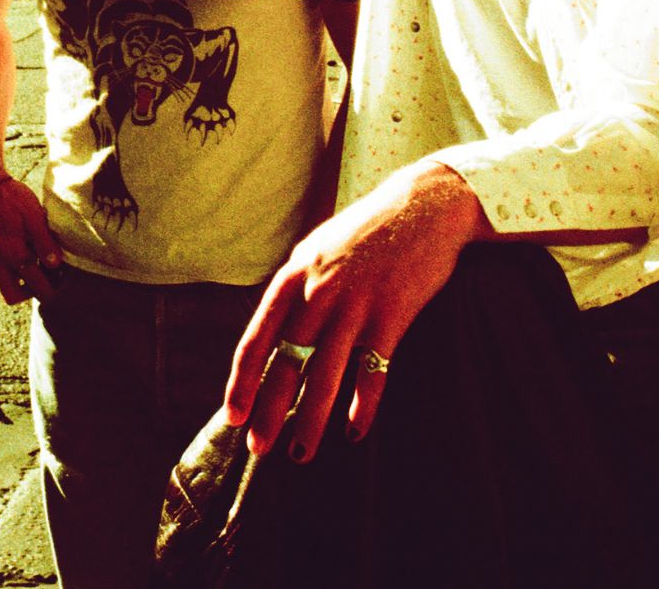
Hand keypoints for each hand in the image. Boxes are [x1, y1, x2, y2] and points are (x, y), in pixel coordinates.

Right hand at [0, 174, 61, 303]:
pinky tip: (14, 251)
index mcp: (13, 252)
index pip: (34, 285)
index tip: (60, 283)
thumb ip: (44, 242)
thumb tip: (55, 265)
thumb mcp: (34, 215)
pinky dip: (5, 268)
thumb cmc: (11, 197)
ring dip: (17, 279)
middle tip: (45, 279)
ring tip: (32, 262)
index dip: (50, 288)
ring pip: (2, 283)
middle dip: (30, 292)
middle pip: (14, 296)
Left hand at [223, 162, 483, 462]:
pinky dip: (362, 405)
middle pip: (286, 364)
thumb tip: (274, 332)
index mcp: (295, 275)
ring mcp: (356, 303)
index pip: (257, 339)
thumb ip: (296, 288)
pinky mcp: (392, 314)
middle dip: (269, 411)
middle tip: (258, 448)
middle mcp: (319, 291)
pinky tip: (354, 431)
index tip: (233, 415)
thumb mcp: (319, 248)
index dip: (242, 381)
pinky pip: (372, 371)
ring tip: (299, 454)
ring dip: (310, 421)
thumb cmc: (369, 230)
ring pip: (324, 375)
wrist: (425, 204)